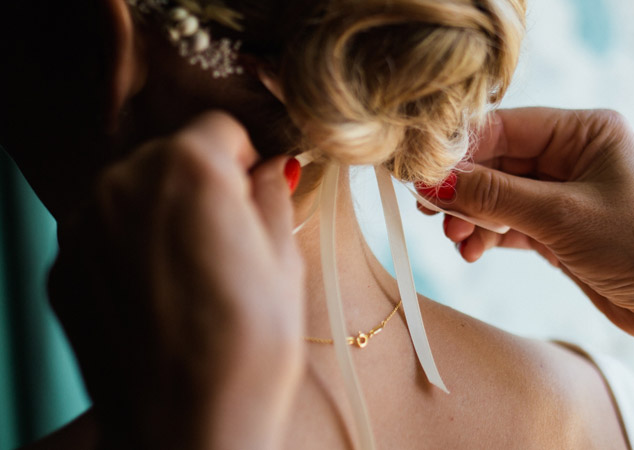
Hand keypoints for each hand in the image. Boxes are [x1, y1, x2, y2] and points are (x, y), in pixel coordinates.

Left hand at [49, 111, 303, 448]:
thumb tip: (268, 174)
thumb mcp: (287, 261)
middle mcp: (122, 183)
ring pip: (132, 198)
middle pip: (169, 158)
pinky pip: (104, 240)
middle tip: (233, 246)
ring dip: (162, 220)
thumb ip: (272, 198)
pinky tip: (162, 302)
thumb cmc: (247, 348)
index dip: (248, 161)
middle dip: (200, 188)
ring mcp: (82, 227)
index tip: (261, 196)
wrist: (184, 426)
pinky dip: (130, 257)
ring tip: (196, 281)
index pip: (221, 128)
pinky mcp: (62, 268)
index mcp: (187, 167)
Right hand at [420, 107, 633, 344]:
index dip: (459, 149)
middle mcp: (577, 155)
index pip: (506, 126)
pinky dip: (489, 235)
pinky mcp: (564, 230)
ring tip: (456, 237)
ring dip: (473, 216)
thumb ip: (494, 197)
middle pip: (498, 161)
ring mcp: (569, 193)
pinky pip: (512, 223)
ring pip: (500, 195)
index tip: (420, 172)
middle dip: (463, 187)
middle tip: (428, 211)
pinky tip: (472, 251)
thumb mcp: (561, 217)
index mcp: (588, 130)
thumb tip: (433, 181)